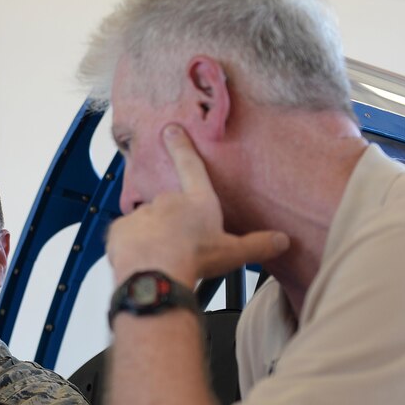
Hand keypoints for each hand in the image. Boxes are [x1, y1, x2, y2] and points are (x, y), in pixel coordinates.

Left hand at [106, 124, 288, 284]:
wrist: (156, 274)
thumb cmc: (194, 259)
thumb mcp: (233, 253)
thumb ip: (257, 245)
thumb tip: (283, 241)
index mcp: (197, 201)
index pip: (191, 166)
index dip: (181, 146)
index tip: (171, 129)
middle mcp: (168, 201)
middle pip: (169, 207)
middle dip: (171, 223)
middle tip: (178, 246)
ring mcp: (143, 213)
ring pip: (147, 223)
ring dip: (152, 236)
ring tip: (162, 259)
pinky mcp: (121, 229)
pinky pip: (127, 236)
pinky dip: (132, 246)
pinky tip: (142, 261)